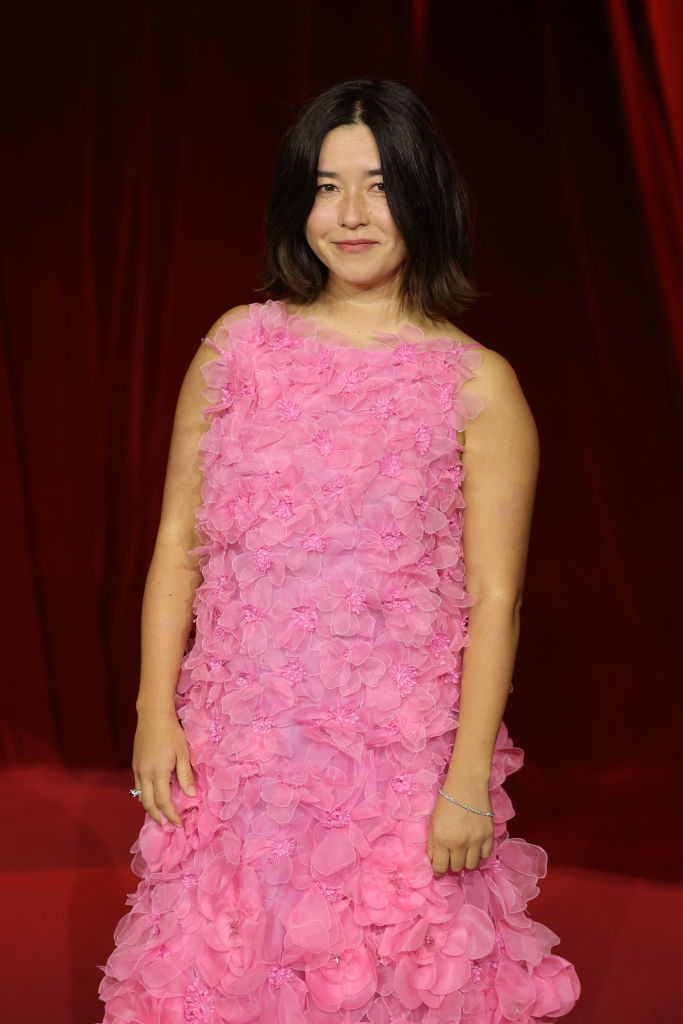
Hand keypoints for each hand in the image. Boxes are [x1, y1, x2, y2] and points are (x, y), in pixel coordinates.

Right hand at [132, 707, 195, 826]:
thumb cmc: (171, 732)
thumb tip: (191, 795)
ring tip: (159, 814)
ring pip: (140, 796)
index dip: (171, 815)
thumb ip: (186, 775)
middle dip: (157, 817)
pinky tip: (152, 796)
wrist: (153, 715)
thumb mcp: (183, 753)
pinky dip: (144, 796)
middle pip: (148, 803)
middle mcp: (144, 774)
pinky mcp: (135, 764)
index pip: (163, 802)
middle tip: (167, 825)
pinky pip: (138, 786)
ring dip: (149, 808)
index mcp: (158, 773)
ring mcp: (137, 769)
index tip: (178, 824)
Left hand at [427, 782, 493, 874]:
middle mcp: (459, 842)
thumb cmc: (447, 801)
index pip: (440, 867)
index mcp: (442, 839)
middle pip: (456, 867)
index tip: (438, 869)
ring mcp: (475, 840)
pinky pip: (485, 855)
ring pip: (471, 865)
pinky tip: (475, 845)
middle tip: (451, 855)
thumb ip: (432, 844)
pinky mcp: (488, 835)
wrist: (466, 785)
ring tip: (463, 851)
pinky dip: (479, 853)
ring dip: (466, 860)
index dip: (438, 871)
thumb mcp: (433, 822)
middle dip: (452, 863)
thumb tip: (432, 862)